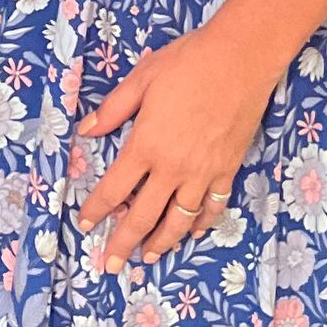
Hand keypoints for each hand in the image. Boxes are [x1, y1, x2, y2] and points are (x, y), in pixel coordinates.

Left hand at [76, 24, 278, 270]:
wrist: (241, 60)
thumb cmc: (188, 63)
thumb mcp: (142, 78)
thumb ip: (113, 109)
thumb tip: (85, 131)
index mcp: (146, 145)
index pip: (114, 189)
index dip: (96, 210)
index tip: (84, 225)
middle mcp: (172, 168)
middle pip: (143, 216)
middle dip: (123, 244)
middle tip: (111, 266)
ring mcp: (202, 173)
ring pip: (178, 221)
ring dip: (161, 242)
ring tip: (149, 256)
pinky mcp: (227, 169)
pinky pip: (211, 207)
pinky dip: (199, 224)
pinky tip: (191, 232)